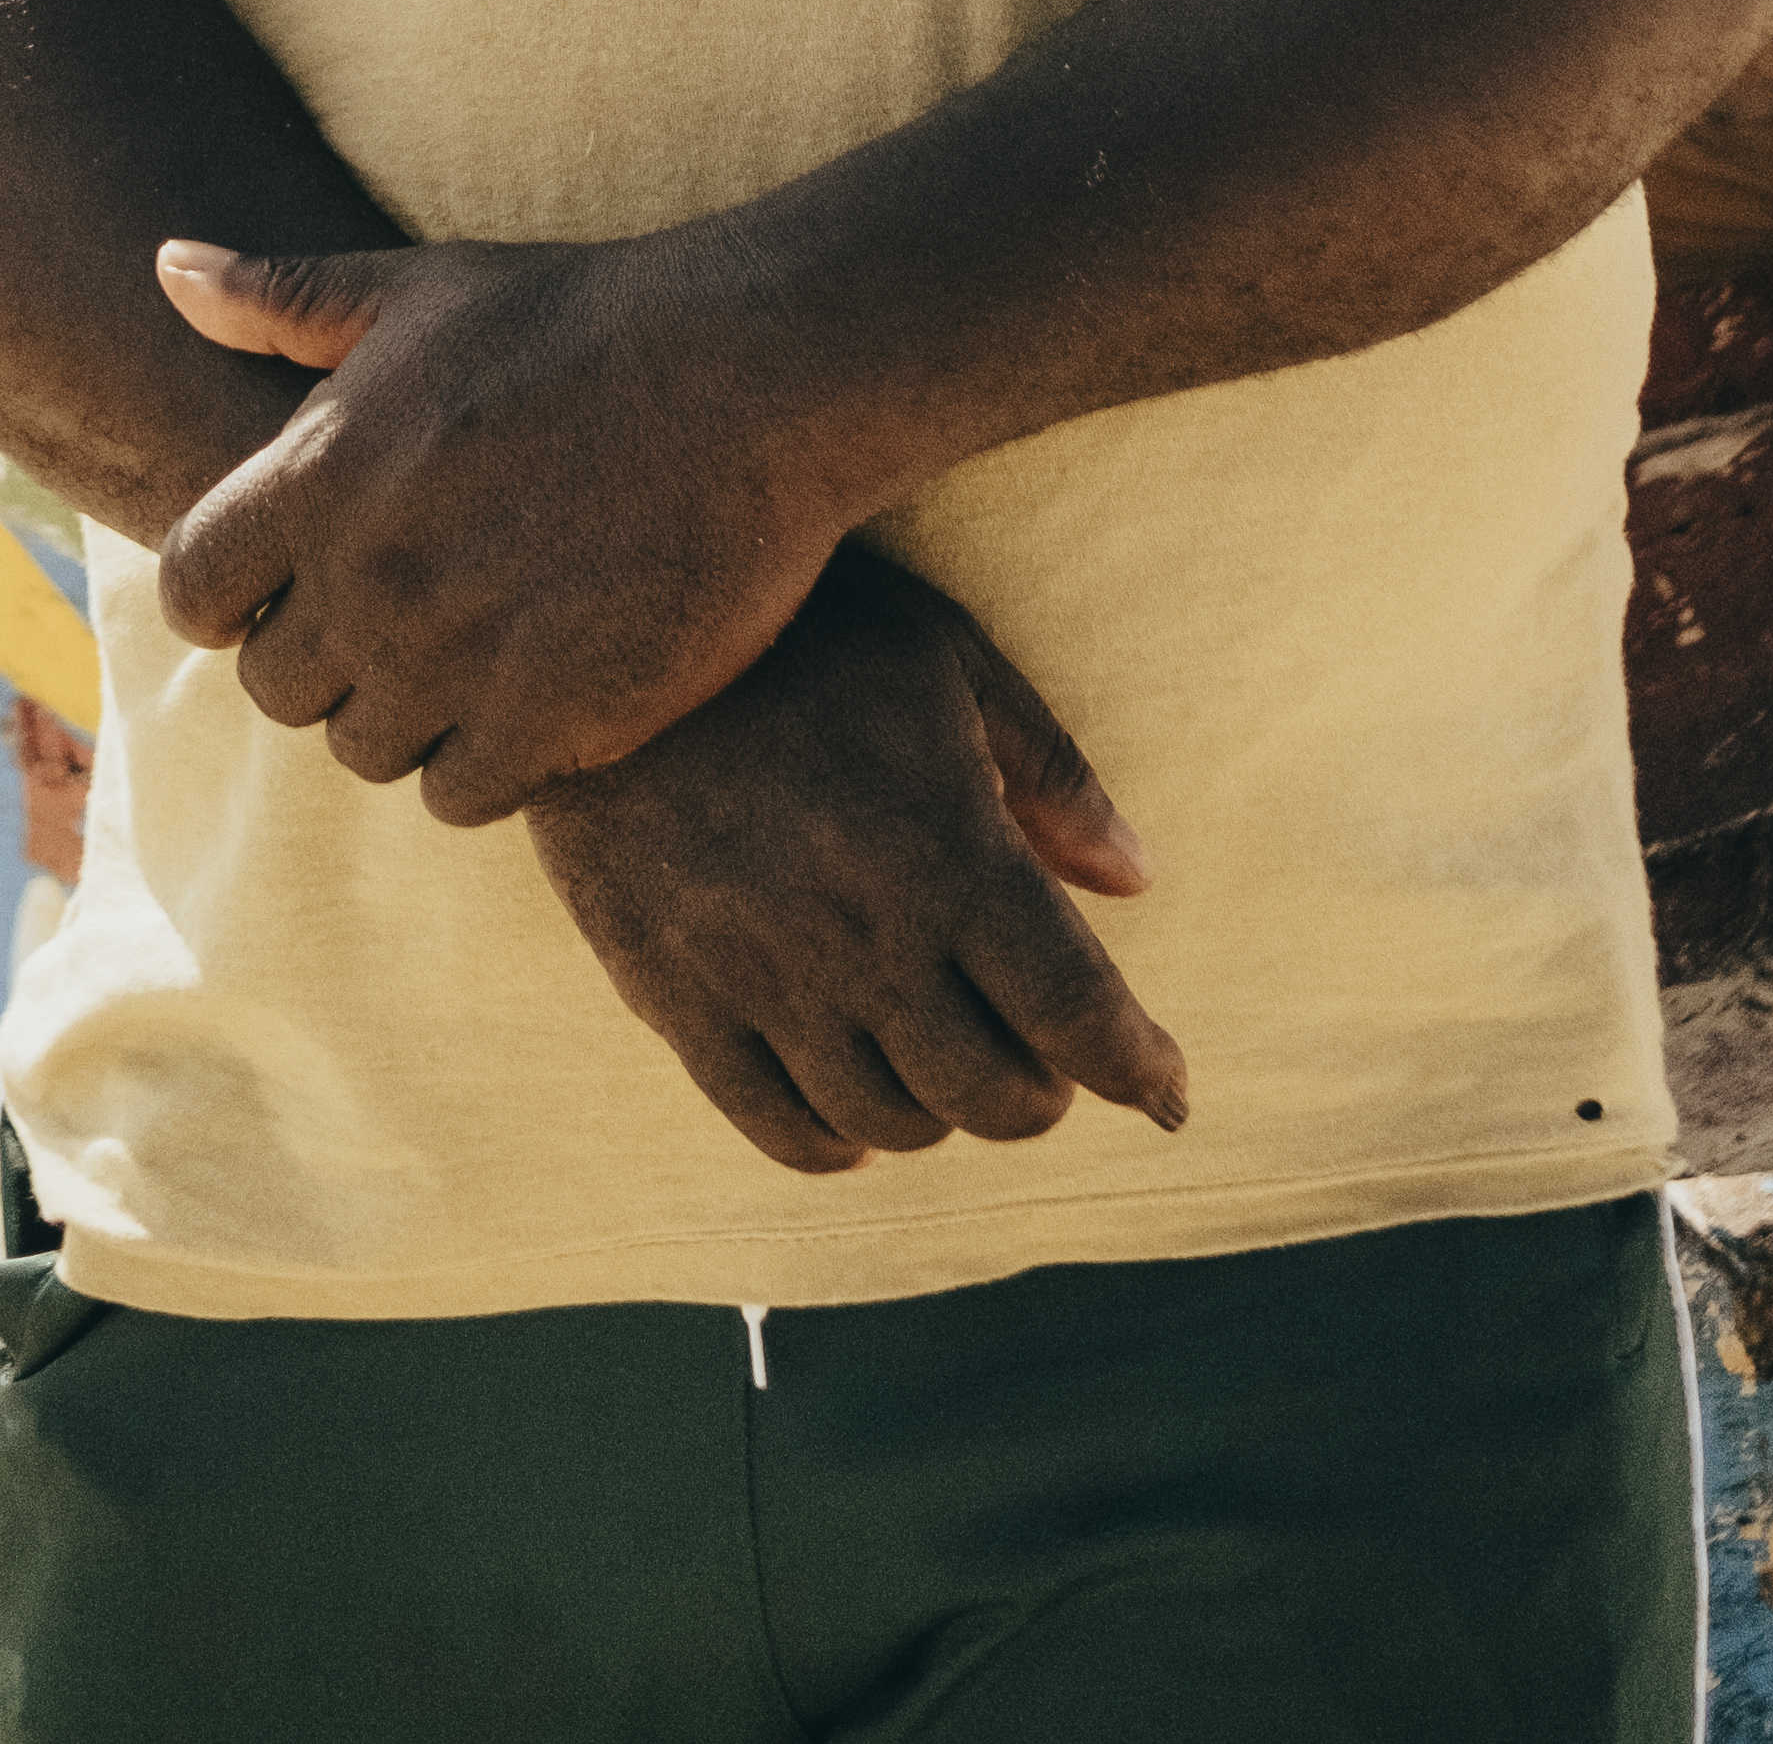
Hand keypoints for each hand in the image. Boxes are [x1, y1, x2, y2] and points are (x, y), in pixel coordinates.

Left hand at [152, 232, 847, 820]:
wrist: (753, 371)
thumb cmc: (583, 317)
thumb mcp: (421, 286)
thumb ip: (283, 298)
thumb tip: (166, 270)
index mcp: (315, 476)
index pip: (192, 593)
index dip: (232, 598)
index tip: (290, 584)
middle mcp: (366, 579)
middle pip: (276, 689)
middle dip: (327, 659)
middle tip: (411, 611)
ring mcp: (454, 660)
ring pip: (364, 750)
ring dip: (408, 714)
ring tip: (479, 649)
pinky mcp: (548, 721)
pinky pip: (459, 794)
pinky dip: (486, 760)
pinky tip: (536, 692)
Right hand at [525, 546, 1189, 1175]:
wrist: (602, 630)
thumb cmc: (798, 630)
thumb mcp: (945, 660)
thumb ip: (1048, 776)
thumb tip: (1135, 881)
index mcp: (946, 850)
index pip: (1077, 1013)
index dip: (1142, 1068)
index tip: (1170, 1091)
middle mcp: (863, 937)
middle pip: (994, 1095)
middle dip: (1048, 1094)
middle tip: (1054, 1062)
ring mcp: (764, 979)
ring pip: (895, 1121)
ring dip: (948, 1112)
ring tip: (955, 1063)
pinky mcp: (677, 999)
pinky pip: (777, 1126)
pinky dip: (839, 1142)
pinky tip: (861, 1110)